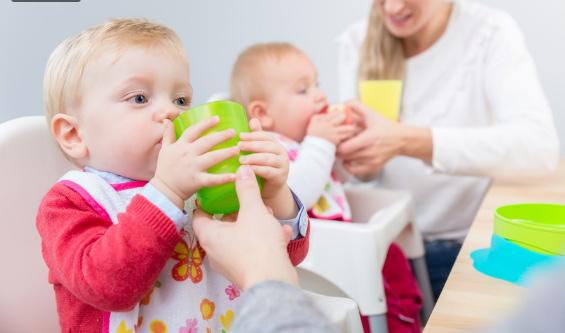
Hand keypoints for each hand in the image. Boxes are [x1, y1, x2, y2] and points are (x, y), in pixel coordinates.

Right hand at [150, 117, 239, 208]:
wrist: (163, 190)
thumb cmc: (165, 169)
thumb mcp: (165, 149)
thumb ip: (167, 134)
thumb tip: (166, 120)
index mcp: (181, 145)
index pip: (194, 130)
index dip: (206, 123)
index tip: (217, 118)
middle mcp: (188, 154)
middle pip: (207, 141)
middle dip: (221, 136)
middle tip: (233, 132)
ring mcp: (193, 167)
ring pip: (212, 157)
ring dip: (226, 152)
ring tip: (237, 149)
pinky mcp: (197, 180)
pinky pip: (212, 179)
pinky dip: (223, 178)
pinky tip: (234, 176)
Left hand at [192, 165, 298, 290]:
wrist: (273, 281)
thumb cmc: (258, 248)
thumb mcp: (253, 210)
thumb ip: (247, 189)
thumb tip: (243, 172)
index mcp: (210, 237)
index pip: (199, 217)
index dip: (206, 204)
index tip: (215, 195)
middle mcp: (217, 253)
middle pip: (222, 227)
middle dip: (238, 213)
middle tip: (247, 202)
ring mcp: (232, 264)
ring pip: (240, 239)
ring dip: (254, 226)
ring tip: (269, 216)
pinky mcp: (248, 272)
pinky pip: (254, 251)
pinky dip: (266, 241)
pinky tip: (283, 233)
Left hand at [237, 118, 290, 199]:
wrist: (269, 188)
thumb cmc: (261, 167)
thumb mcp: (258, 152)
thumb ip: (256, 138)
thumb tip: (253, 120)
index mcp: (275, 145)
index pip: (265, 136)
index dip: (253, 135)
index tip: (240, 136)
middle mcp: (282, 153)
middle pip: (267, 146)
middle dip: (252, 145)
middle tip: (238, 146)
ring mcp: (283, 165)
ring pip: (267, 158)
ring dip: (253, 158)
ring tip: (240, 159)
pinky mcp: (281, 177)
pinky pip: (268, 172)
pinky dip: (257, 170)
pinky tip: (247, 170)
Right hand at [307, 111, 355, 145]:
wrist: (314, 147)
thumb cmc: (313, 134)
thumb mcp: (313, 122)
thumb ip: (319, 116)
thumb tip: (327, 113)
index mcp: (324, 120)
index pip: (335, 113)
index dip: (340, 112)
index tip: (341, 114)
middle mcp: (329, 126)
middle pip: (342, 117)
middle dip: (346, 117)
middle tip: (349, 119)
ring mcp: (334, 133)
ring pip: (347, 128)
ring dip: (351, 127)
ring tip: (352, 128)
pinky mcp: (337, 140)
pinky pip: (346, 136)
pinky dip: (349, 135)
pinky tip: (349, 135)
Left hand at [336, 99, 405, 174]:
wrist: (402, 139)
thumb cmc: (386, 126)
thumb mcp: (371, 113)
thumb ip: (355, 106)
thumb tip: (341, 105)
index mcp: (369, 138)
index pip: (344, 147)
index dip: (337, 143)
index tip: (337, 137)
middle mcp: (370, 152)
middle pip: (344, 155)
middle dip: (337, 148)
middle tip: (337, 142)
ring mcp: (372, 161)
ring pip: (347, 162)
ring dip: (342, 155)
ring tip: (344, 148)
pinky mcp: (373, 168)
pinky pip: (354, 171)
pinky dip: (348, 165)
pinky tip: (349, 158)